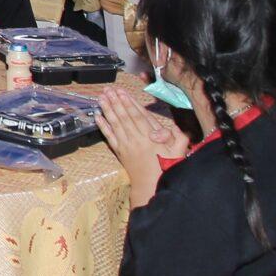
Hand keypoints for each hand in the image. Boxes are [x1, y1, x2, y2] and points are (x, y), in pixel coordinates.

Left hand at [95, 87, 174, 207]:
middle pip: (124, 116)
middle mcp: (137, 139)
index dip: (129, 103)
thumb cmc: (167, 167)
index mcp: (151, 137)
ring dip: (108, 109)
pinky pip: (109, 137)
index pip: (138, 115)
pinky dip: (103, 126)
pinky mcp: (120, 152)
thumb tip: (170, 128)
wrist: (151, 185)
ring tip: (101, 97)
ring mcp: (126, 145)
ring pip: (115, 124)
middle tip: (108, 89)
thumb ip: (178, 137)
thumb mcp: (178, 152)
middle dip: (116, 101)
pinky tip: (97, 116)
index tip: (122, 92)